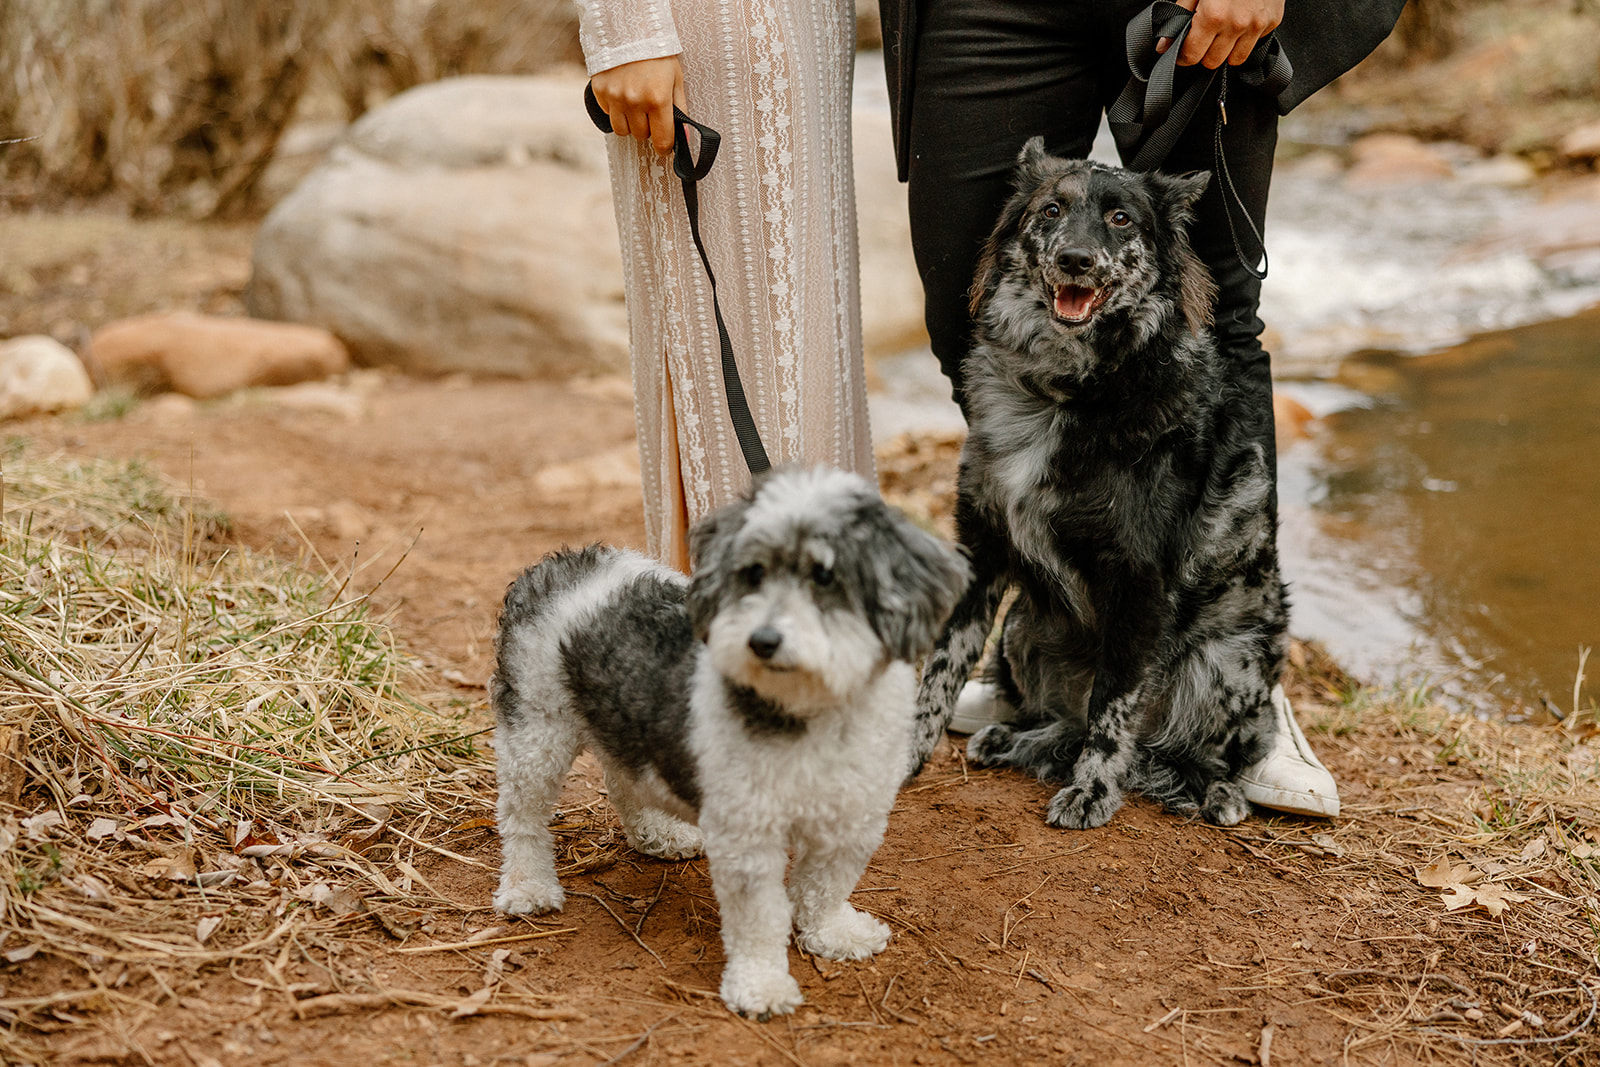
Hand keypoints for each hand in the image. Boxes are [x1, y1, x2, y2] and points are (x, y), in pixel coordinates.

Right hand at [589, 55, 686, 154]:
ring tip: (636, 107)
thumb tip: (684, 138)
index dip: (664, 146)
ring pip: (623, 131)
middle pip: (641, 136)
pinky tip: (623, 95)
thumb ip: (680, 110)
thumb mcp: (676, 80)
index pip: (662, 140)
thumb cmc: (658, 56)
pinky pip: (609, 115)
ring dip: (631, 124)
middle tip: (651, 112)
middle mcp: (635, 101)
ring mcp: (616, 97)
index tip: (664, 144)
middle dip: (648, 128)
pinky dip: (616, 111)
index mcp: (658, 99)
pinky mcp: (601, 91)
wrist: (630, 31)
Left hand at [1156, 0, 1283, 68]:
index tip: (1182, 52)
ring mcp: (1257, 24)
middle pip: (1213, 62)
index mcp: (1213, 16)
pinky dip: (1245, 38)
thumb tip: (1164, 45)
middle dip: (1203, 53)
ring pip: (1235, 59)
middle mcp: (1237, 24)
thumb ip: (1179, 16)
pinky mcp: (1273, 21)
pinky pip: (1254, 43)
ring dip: (1225, 51)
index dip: (1183, 55)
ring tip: (1221, 32)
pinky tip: (1240, 22)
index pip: (1192, 55)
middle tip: (1202, 38)